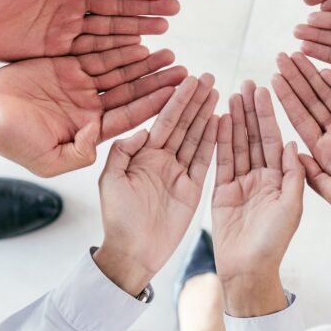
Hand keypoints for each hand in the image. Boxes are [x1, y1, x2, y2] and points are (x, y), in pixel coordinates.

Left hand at [0, 0, 180, 60]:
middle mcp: (72, 2)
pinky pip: (92, 50)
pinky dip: (115, 51)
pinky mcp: (57, 48)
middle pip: (117, 6)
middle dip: (146, 8)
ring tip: (164, 32)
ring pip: (110, 29)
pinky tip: (136, 53)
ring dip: (137, 29)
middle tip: (176, 11)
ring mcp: (67, 26)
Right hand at [0, 47, 186, 176]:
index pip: (131, 114)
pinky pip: (96, 51)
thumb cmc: (10, 139)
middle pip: (131, 90)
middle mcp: (89, 106)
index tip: (179, 93)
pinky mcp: (65, 64)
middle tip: (185, 70)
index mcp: (90, 129)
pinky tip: (139, 38)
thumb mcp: (47, 157)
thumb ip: (76, 154)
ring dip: (144, 61)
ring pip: (118, 69)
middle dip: (158, 80)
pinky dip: (117, 45)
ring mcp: (78, 84)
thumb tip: (100, 146)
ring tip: (170, 51)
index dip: (156, 103)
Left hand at [95, 75, 218, 294]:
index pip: (162, 120)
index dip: (175, 99)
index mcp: (141, 154)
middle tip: (207, 77)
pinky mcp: (193, 188)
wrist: (132, 252)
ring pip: (195, 137)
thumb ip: (122, 152)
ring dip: (206, 114)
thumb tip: (141, 131)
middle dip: (194, 100)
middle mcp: (161, 159)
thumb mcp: (109, 181)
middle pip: (182, 123)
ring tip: (217, 92)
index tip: (187, 79)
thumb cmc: (117, 219)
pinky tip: (221, 122)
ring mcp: (178, 172)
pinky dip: (213, 141)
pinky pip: (204, 160)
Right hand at [211, 82, 303, 310]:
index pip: (273, 139)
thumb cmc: (274, 242)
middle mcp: (262, 176)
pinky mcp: (222, 191)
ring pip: (238, 144)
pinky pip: (222, 161)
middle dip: (251, 110)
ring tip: (230, 94)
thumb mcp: (292, 206)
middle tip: (247, 83)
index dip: (269, 114)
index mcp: (281, 179)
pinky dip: (220, 141)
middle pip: (255, 136)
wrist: (248, 269)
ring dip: (235, 119)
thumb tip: (291, 143)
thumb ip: (292, 175)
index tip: (266, 89)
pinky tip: (218, 120)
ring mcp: (241, 182)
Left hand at [272, 52, 330, 229]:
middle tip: (279, 56)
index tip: (272, 79)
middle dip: (295, 79)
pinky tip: (326, 67)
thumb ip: (313, 176)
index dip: (286, 99)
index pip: (300, 120)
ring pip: (329, 94)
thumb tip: (293, 153)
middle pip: (310, 102)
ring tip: (297, 55)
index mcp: (324, 153)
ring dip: (313, 75)